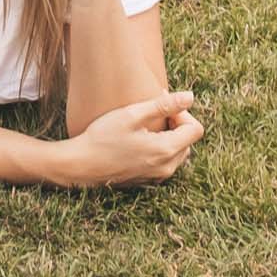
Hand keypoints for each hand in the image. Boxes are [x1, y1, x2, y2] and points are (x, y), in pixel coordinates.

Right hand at [63, 96, 203, 187]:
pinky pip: (166, 161)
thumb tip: (191, 97)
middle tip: (153, 112)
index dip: (183, 113)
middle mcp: (166, 168)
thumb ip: (164, 105)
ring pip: (178, 151)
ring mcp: (158, 177)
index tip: (163, 105)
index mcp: (165, 151)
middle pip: (188, 141)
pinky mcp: (148, 180)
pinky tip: (140, 138)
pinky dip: (161, 147)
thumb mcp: (132, 115)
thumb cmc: (103, 137)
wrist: (81, 165)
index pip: (195, 130)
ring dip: (169, 135)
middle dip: (177, 123)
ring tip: (145, 125)